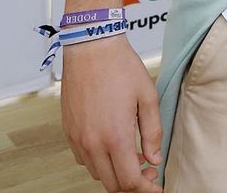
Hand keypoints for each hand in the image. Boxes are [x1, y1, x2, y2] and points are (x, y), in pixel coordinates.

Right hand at [61, 35, 162, 192]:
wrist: (91, 48)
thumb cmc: (121, 68)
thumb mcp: (148, 97)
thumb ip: (153, 133)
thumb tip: (154, 159)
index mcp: (115, 137)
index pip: (130, 182)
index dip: (146, 190)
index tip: (157, 187)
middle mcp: (92, 143)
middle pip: (112, 184)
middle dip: (133, 185)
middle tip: (149, 171)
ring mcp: (78, 139)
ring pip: (97, 174)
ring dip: (116, 173)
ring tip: (134, 156)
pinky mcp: (69, 131)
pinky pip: (83, 159)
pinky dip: (100, 162)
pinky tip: (113, 146)